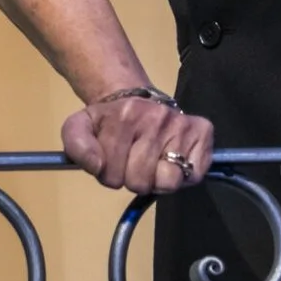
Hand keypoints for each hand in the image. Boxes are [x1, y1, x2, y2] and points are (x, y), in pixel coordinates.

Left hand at [62, 93, 214, 193]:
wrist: (131, 99)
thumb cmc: (107, 121)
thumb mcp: (79, 128)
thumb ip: (77, 146)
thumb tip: (97, 165)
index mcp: (125, 116)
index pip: (113, 176)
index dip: (109, 175)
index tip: (111, 159)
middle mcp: (157, 116)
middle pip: (142, 181)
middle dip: (133, 179)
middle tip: (132, 162)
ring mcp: (182, 124)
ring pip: (170, 181)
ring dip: (159, 181)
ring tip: (152, 164)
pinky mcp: (203, 131)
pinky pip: (196, 174)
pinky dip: (185, 176)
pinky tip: (173, 160)